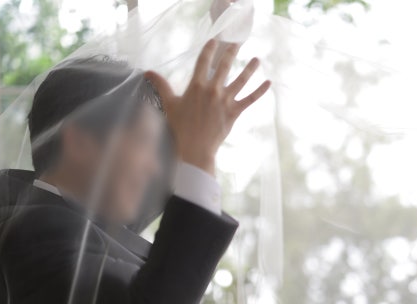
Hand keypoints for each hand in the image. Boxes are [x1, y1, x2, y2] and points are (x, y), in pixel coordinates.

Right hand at [145, 40, 270, 174]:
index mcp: (196, 86)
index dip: (210, 50)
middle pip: (224, 66)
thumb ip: (160, 85)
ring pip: (241, 80)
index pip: (204, 62)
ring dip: (250, 69)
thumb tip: (147, 72)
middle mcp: (213, 90)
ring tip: (258, 59)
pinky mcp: (234, 112)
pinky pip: (250, 99)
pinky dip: (260, 91)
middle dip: (231, 52)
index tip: (215, 41)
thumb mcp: (169, 104)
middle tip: (238, 42)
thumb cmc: (180, 127)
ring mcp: (225, 101)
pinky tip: (269, 83)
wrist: (194, 148)